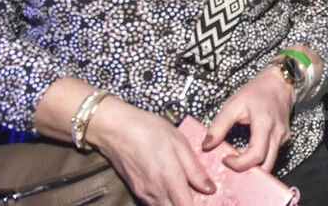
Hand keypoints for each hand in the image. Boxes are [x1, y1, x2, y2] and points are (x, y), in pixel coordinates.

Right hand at [87, 98, 214, 205]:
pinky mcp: (136, 191)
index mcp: (170, 180)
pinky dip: (164, 201)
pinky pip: (153, 203)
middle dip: (186, 205)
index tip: (207, 201)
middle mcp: (156, 193)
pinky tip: (170, 188)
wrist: (116, 129)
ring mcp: (144, 194)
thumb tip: (210, 189)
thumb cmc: (150, 131)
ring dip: (174, 203)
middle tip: (198, 195)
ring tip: (185, 191)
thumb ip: (195, 169)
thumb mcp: (179, 143)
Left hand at [204, 65, 293, 172]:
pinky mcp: (284, 140)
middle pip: (266, 166)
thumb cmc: (256, 92)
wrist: (279, 82)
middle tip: (231, 165)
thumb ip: (219, 125)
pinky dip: (258, 160)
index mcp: (265, 125)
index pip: (255, 156)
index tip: (225, 159)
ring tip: (237, 160)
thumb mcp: (233, 104)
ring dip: (253, 167)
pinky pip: (271, 156)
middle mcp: (277, 135)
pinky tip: (245, 154)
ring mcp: (283, 138)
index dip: (239, 164)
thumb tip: (206, 146)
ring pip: (270, 163)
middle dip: (247, 172)